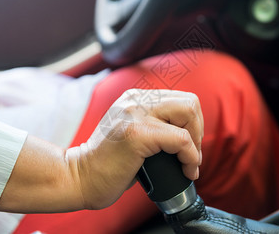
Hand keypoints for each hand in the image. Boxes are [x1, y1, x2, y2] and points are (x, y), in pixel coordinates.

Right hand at [67, 89, 203, 209]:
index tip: (189, 147)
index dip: (194, 124)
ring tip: (188, 163)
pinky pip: (181, 139)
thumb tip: (190, 134)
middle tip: (191, 155)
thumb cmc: (109, 164)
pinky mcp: (136, 134)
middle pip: (190, 101)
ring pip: (188, 113)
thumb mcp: (133, 133)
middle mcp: (136, 100)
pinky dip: (190, 158)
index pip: (182, 99)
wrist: (80, 179)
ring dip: (196, 143)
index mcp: (136, 98)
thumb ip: (155, 124)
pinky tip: (186, 171)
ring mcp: (135, 114)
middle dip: (198, 131)